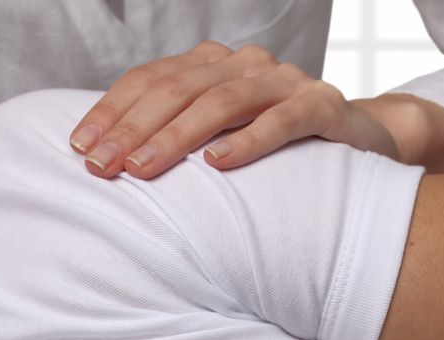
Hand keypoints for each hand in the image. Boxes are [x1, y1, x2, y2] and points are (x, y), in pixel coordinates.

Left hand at [69, 41, 399, 179]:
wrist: (363, 147)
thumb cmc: (279, 154)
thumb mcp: (223, 141)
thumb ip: (178, 139)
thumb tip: (110, 165)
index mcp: (214, 67)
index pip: (151, 79)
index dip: (113, 111)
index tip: (80, 147)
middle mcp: (246, 65)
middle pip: (178, 88)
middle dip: (133, 128)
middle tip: (102, 167)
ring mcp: (286, 82)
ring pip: (222, 102)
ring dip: (176, 137)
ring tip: (144, 169)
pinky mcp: (324, 107)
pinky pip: (282, 120)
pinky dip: (248, 141)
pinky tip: (218, 164)